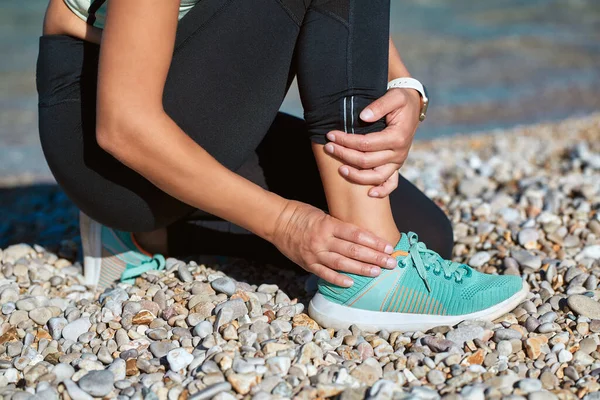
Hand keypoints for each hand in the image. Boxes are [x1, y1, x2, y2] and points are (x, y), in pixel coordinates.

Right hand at [271, 200, 396, 286]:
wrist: (278, 222)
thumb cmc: (302, 214)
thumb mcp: (323, 214)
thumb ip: (340, 227)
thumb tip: (362, 237)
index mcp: (328, 224)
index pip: (356, 234)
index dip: (374, 242)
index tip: (388, 247)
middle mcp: (323, 240)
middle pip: (353, 250)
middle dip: (374, 257)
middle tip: (391, 262)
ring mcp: (314, 253)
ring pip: (342, 264)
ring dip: (361, 269)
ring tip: (377, 272)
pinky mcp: (307, 264)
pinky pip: (324, 274)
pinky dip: (338, 279)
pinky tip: (351, 283)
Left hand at [323, 88, 420, 196]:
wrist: (412, 106)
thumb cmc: (401, 100)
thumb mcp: (394, 96)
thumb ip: (379, 106)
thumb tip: (363, 117)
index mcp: (397, 137)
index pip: (366, 144)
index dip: (346, 141)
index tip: (330, 135)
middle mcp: (399, 153)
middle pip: (366, 161)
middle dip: (344, 155)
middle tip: (328, 147)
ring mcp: (397, 162)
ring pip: (376, 176)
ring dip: (356, 176)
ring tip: (340, 170)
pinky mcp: (396, 166)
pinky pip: (391, 184)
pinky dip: (382, 191)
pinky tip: (369, 194)